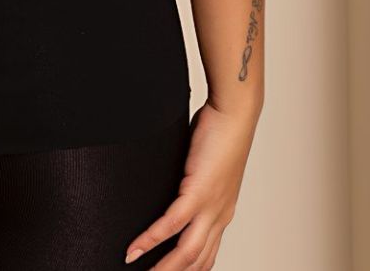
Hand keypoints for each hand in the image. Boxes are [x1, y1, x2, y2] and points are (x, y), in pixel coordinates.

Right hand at [123, 98, 260, 268]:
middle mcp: (220, 216)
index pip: (207, 255)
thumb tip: (173, 187)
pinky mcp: (198, 192)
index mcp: (223, 212)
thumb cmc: (220, 132)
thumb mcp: (206, 167)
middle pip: (197, 262)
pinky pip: (171, 225)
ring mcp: (211, 207)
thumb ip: (192, 182)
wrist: (234, 114)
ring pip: (186, 253)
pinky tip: (135, 249)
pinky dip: (150, 240)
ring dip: (162, 268)